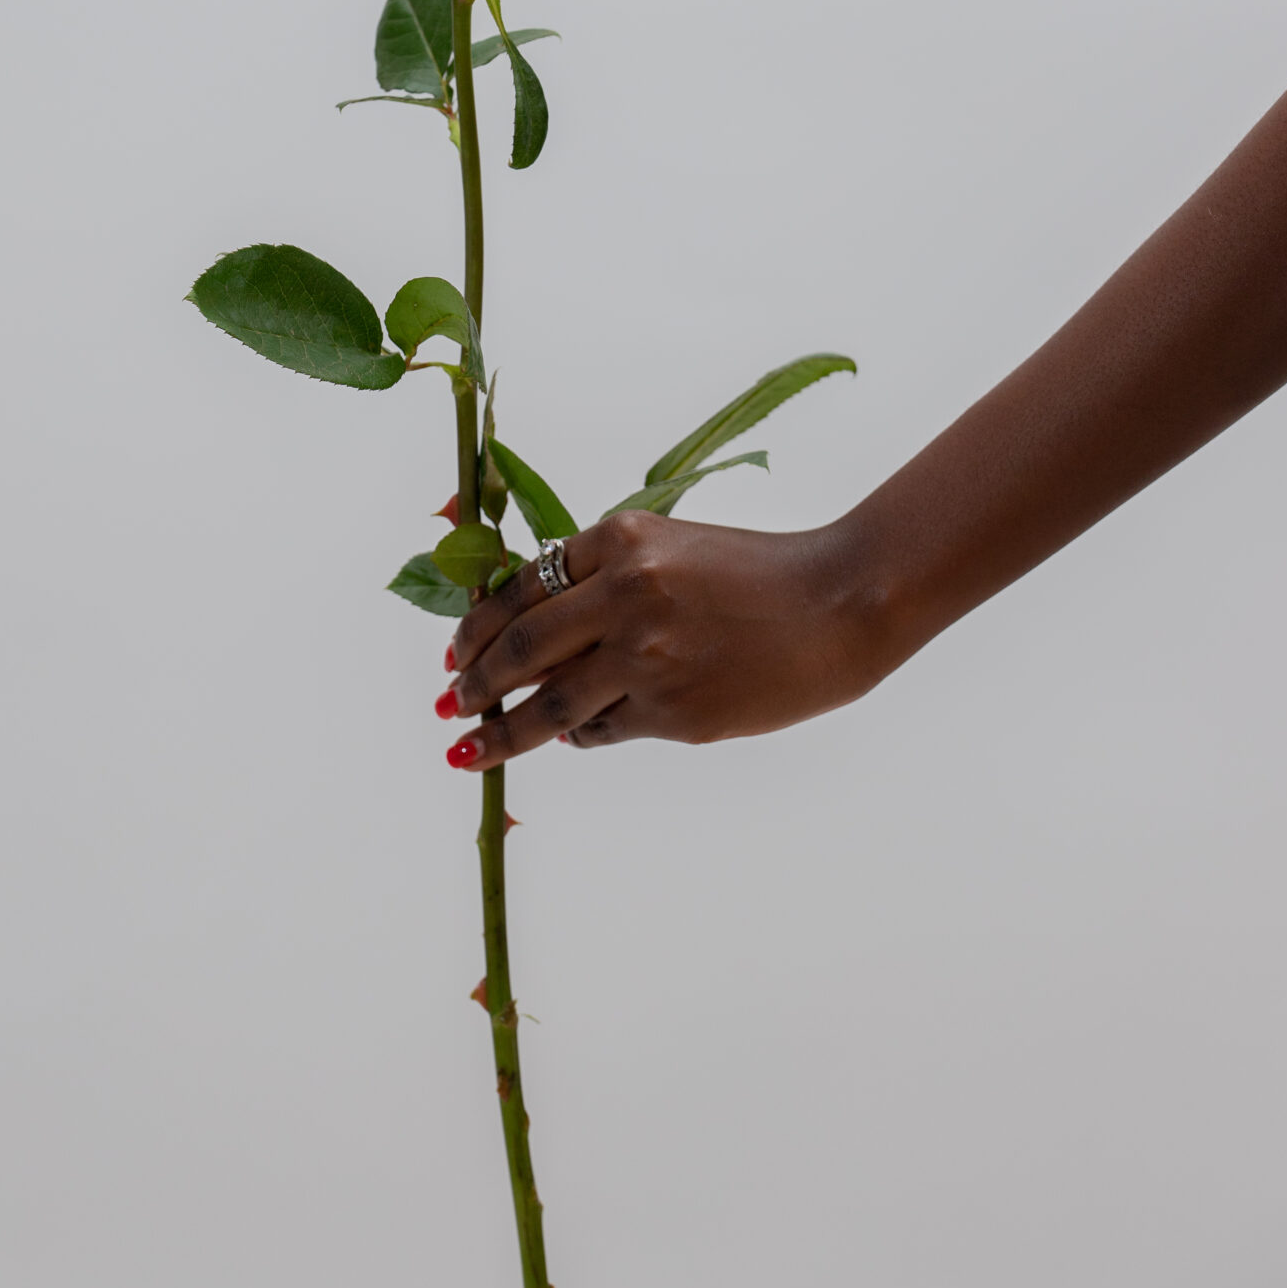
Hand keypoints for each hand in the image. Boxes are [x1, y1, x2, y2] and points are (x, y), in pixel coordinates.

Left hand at [440, 510, 888, 769]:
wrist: (839, 606)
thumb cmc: (753, 574)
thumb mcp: (670, 549)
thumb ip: (601, 580)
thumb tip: (524, 636)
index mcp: (623, 540)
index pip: (522, 586)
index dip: (477, 625)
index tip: (453, 652)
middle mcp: (627, 594)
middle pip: (519, 648)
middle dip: (474, 682)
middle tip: (448, 702)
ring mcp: (648, 657)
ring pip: (549, 705)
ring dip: (501, 732)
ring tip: (468, 748)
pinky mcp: (672, 712)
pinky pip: (601, 730)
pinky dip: (580, 734)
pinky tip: (573, 736)